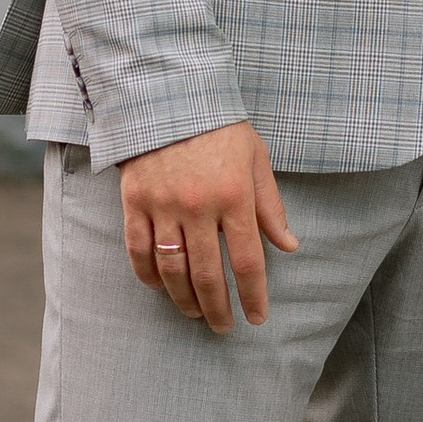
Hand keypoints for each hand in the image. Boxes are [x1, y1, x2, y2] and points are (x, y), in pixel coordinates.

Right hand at [121, 123, 296, 330]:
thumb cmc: (219, 127)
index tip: (257, 318)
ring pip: (172, 269)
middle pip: (208, 275)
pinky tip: (160, 287)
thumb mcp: (256, 160)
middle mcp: (199, 206)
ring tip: (195, 313)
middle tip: (224, 327)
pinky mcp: (134, 201)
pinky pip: (138, 250)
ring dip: (184, 299)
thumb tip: (289, 246)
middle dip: (218, 308)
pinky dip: (148, 275)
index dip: (253, 296)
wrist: (167, 94)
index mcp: (234, 196)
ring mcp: (163, 206)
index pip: (248, 261)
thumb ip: (270, 206)